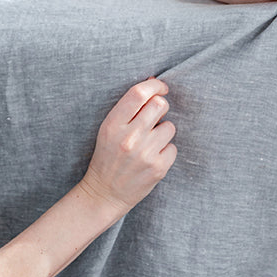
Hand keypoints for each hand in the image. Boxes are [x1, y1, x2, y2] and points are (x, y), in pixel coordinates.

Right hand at [78, 78, 176, 217]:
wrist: (104, 194)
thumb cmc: (107, 157)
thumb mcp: (108, 130)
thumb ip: (129, 108)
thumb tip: (154, 83)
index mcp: (113, 125)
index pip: (139, 93)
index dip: (154, 85)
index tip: (161, 87)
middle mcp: (129, 137)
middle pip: (160, 105)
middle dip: (161, 108)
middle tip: (154, 118)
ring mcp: (145, 154)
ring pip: (170, 126)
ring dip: (163, 132)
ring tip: (149, 143)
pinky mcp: (158, 168)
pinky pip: (173, 147)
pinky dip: (165, 151)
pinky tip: (152, 158)